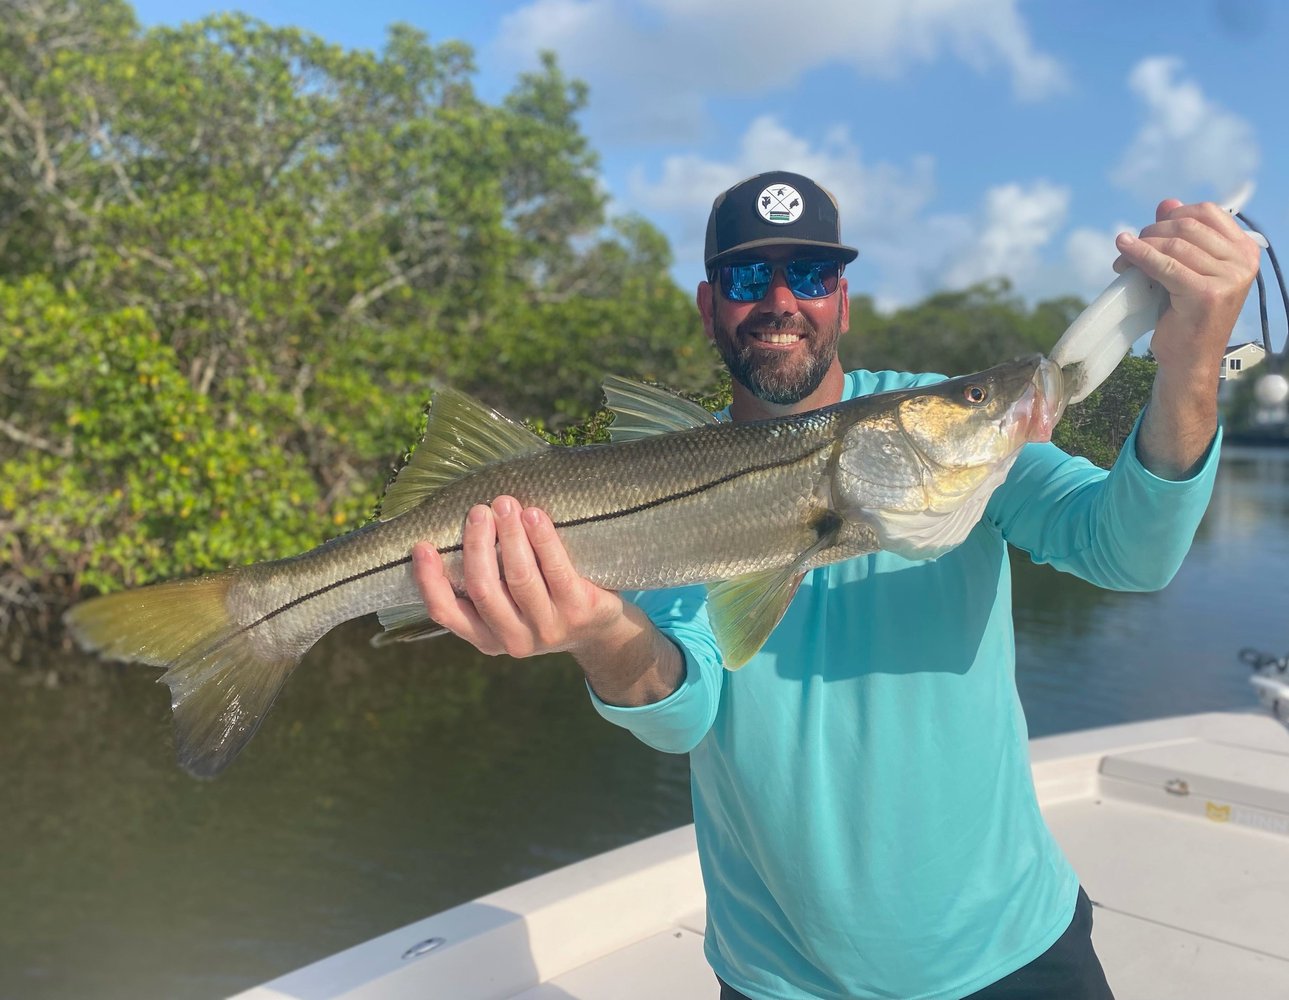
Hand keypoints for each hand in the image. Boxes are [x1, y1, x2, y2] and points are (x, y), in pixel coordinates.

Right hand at [410, 495, 625, 658]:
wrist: (601, 629)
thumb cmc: (544, 604)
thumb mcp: (509, 608)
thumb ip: (485, 584)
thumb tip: (455, 528)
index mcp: (486, 637)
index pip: (447, 614)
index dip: (429, 581)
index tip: (421, 545)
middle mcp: (513, 639)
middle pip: (484, 588)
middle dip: (477, 545)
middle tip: (478, 510)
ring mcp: (547, 628)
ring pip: (519, 577)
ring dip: (509, 535)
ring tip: (504, 504)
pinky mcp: (578, 610)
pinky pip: (556, 570)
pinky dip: (542, 539)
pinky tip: (534, 516)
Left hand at [1112, 199, 1260, 477]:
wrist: (1189, 361)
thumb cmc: (1186, 315)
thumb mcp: (1187, 270)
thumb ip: (1181, 236)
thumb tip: (1166, 203)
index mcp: (1245, 251)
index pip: (1208, 212)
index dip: (1173, 215)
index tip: (1151, 231)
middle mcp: (1242, 262)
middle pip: (1187, 226)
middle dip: (1152, 233)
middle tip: (1130, 247)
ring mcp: (1227, 278)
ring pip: (1173, 244)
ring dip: (1141, 247)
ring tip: (1123, 260)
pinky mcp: (1205, 294)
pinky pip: (1164, 265)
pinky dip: (1139, 255)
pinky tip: (1122, 253)